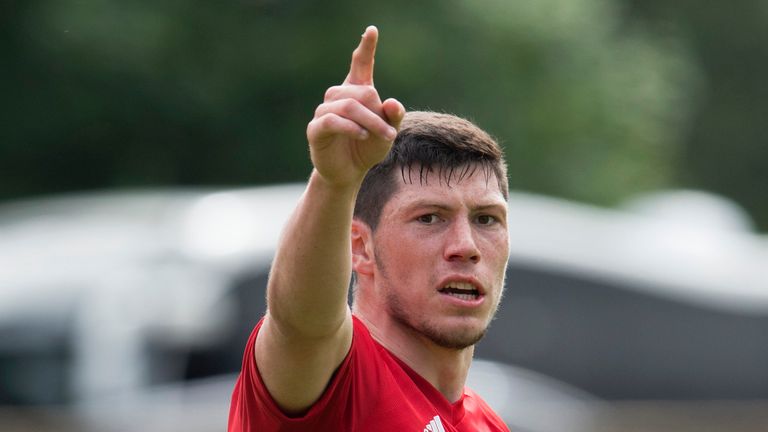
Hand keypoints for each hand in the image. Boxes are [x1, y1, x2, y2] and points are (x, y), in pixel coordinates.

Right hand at [307, 26, 405, 187]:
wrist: (348, 174)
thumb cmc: (367, 149)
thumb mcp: (387, 134)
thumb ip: (392, 118)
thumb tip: (393, 103)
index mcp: (355, 93)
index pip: (359, 65)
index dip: (366, 48)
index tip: (372, 31)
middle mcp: (337, 98)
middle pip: (362, 92)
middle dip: (379, 112)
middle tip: (390, 132)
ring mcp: (324, 111)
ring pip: (349, 106)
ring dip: (370, 121)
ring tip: (384, 136)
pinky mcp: (316, 129)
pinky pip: (332, 120)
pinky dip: (350, 127)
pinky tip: (363, 135)